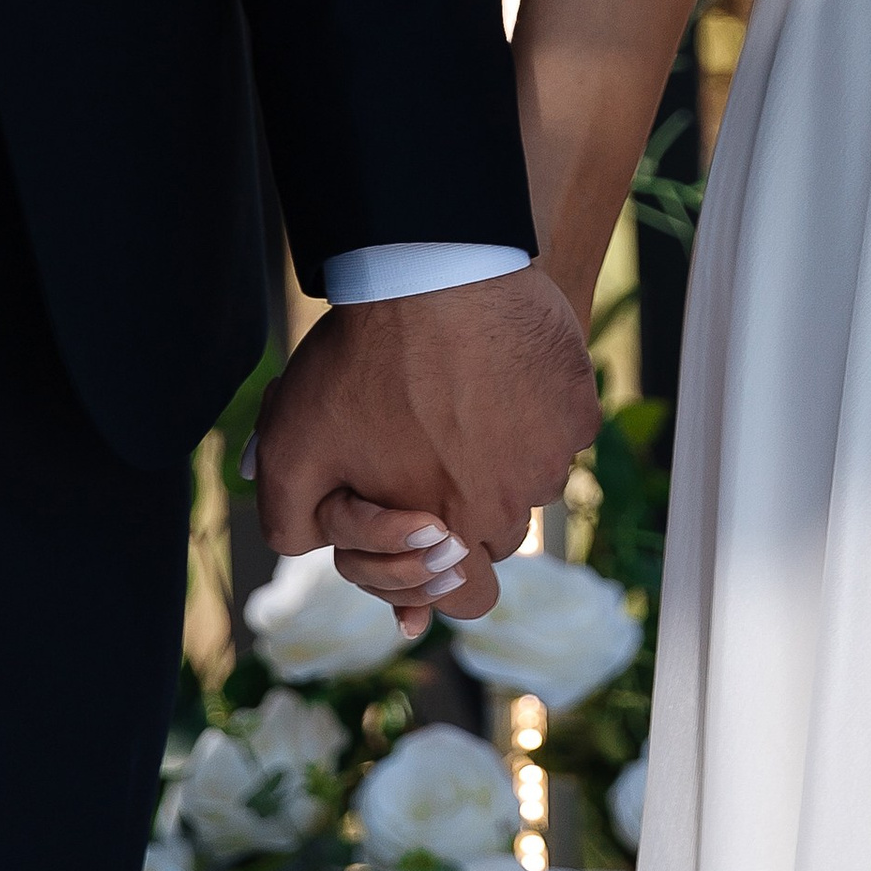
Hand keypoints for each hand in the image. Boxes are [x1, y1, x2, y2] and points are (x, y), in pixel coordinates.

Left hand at [254, 265, 601, 638]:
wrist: (432, 272)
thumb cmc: (359, 363)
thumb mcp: (292, 450)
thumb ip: (292, 523)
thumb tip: (316, 552)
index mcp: (448, 532)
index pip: (468, 597)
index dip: (444, 579)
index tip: (425, 532)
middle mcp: (512, 504)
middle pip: (501, 536)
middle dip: (471, 509)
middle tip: (436, 452)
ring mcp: (552, 453)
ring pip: (535, 479)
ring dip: (508, 458)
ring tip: (464, 404)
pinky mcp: (579, 404)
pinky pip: (564, 428)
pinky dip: (540, 411)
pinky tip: (502, 374)